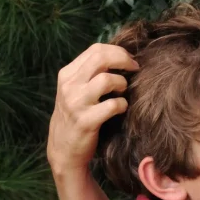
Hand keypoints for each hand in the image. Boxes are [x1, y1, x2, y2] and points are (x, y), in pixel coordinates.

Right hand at [47, 43, 138, 174]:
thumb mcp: (76, 91)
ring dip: (122, 84)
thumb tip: (120, 57)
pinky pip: (113, 105)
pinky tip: (121, 109)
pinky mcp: (86, 121)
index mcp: (67, 74)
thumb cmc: (76, 117)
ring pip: (107, 79)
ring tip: (123, 92)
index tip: (130, 61)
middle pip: (101, 58)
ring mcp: (76, 103)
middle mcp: (69, 86)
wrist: (63, 150)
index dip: (118, 51)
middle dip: (125, 60)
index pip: (96, 49)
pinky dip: (123, 105)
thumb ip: (91, 74)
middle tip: (135, 69)